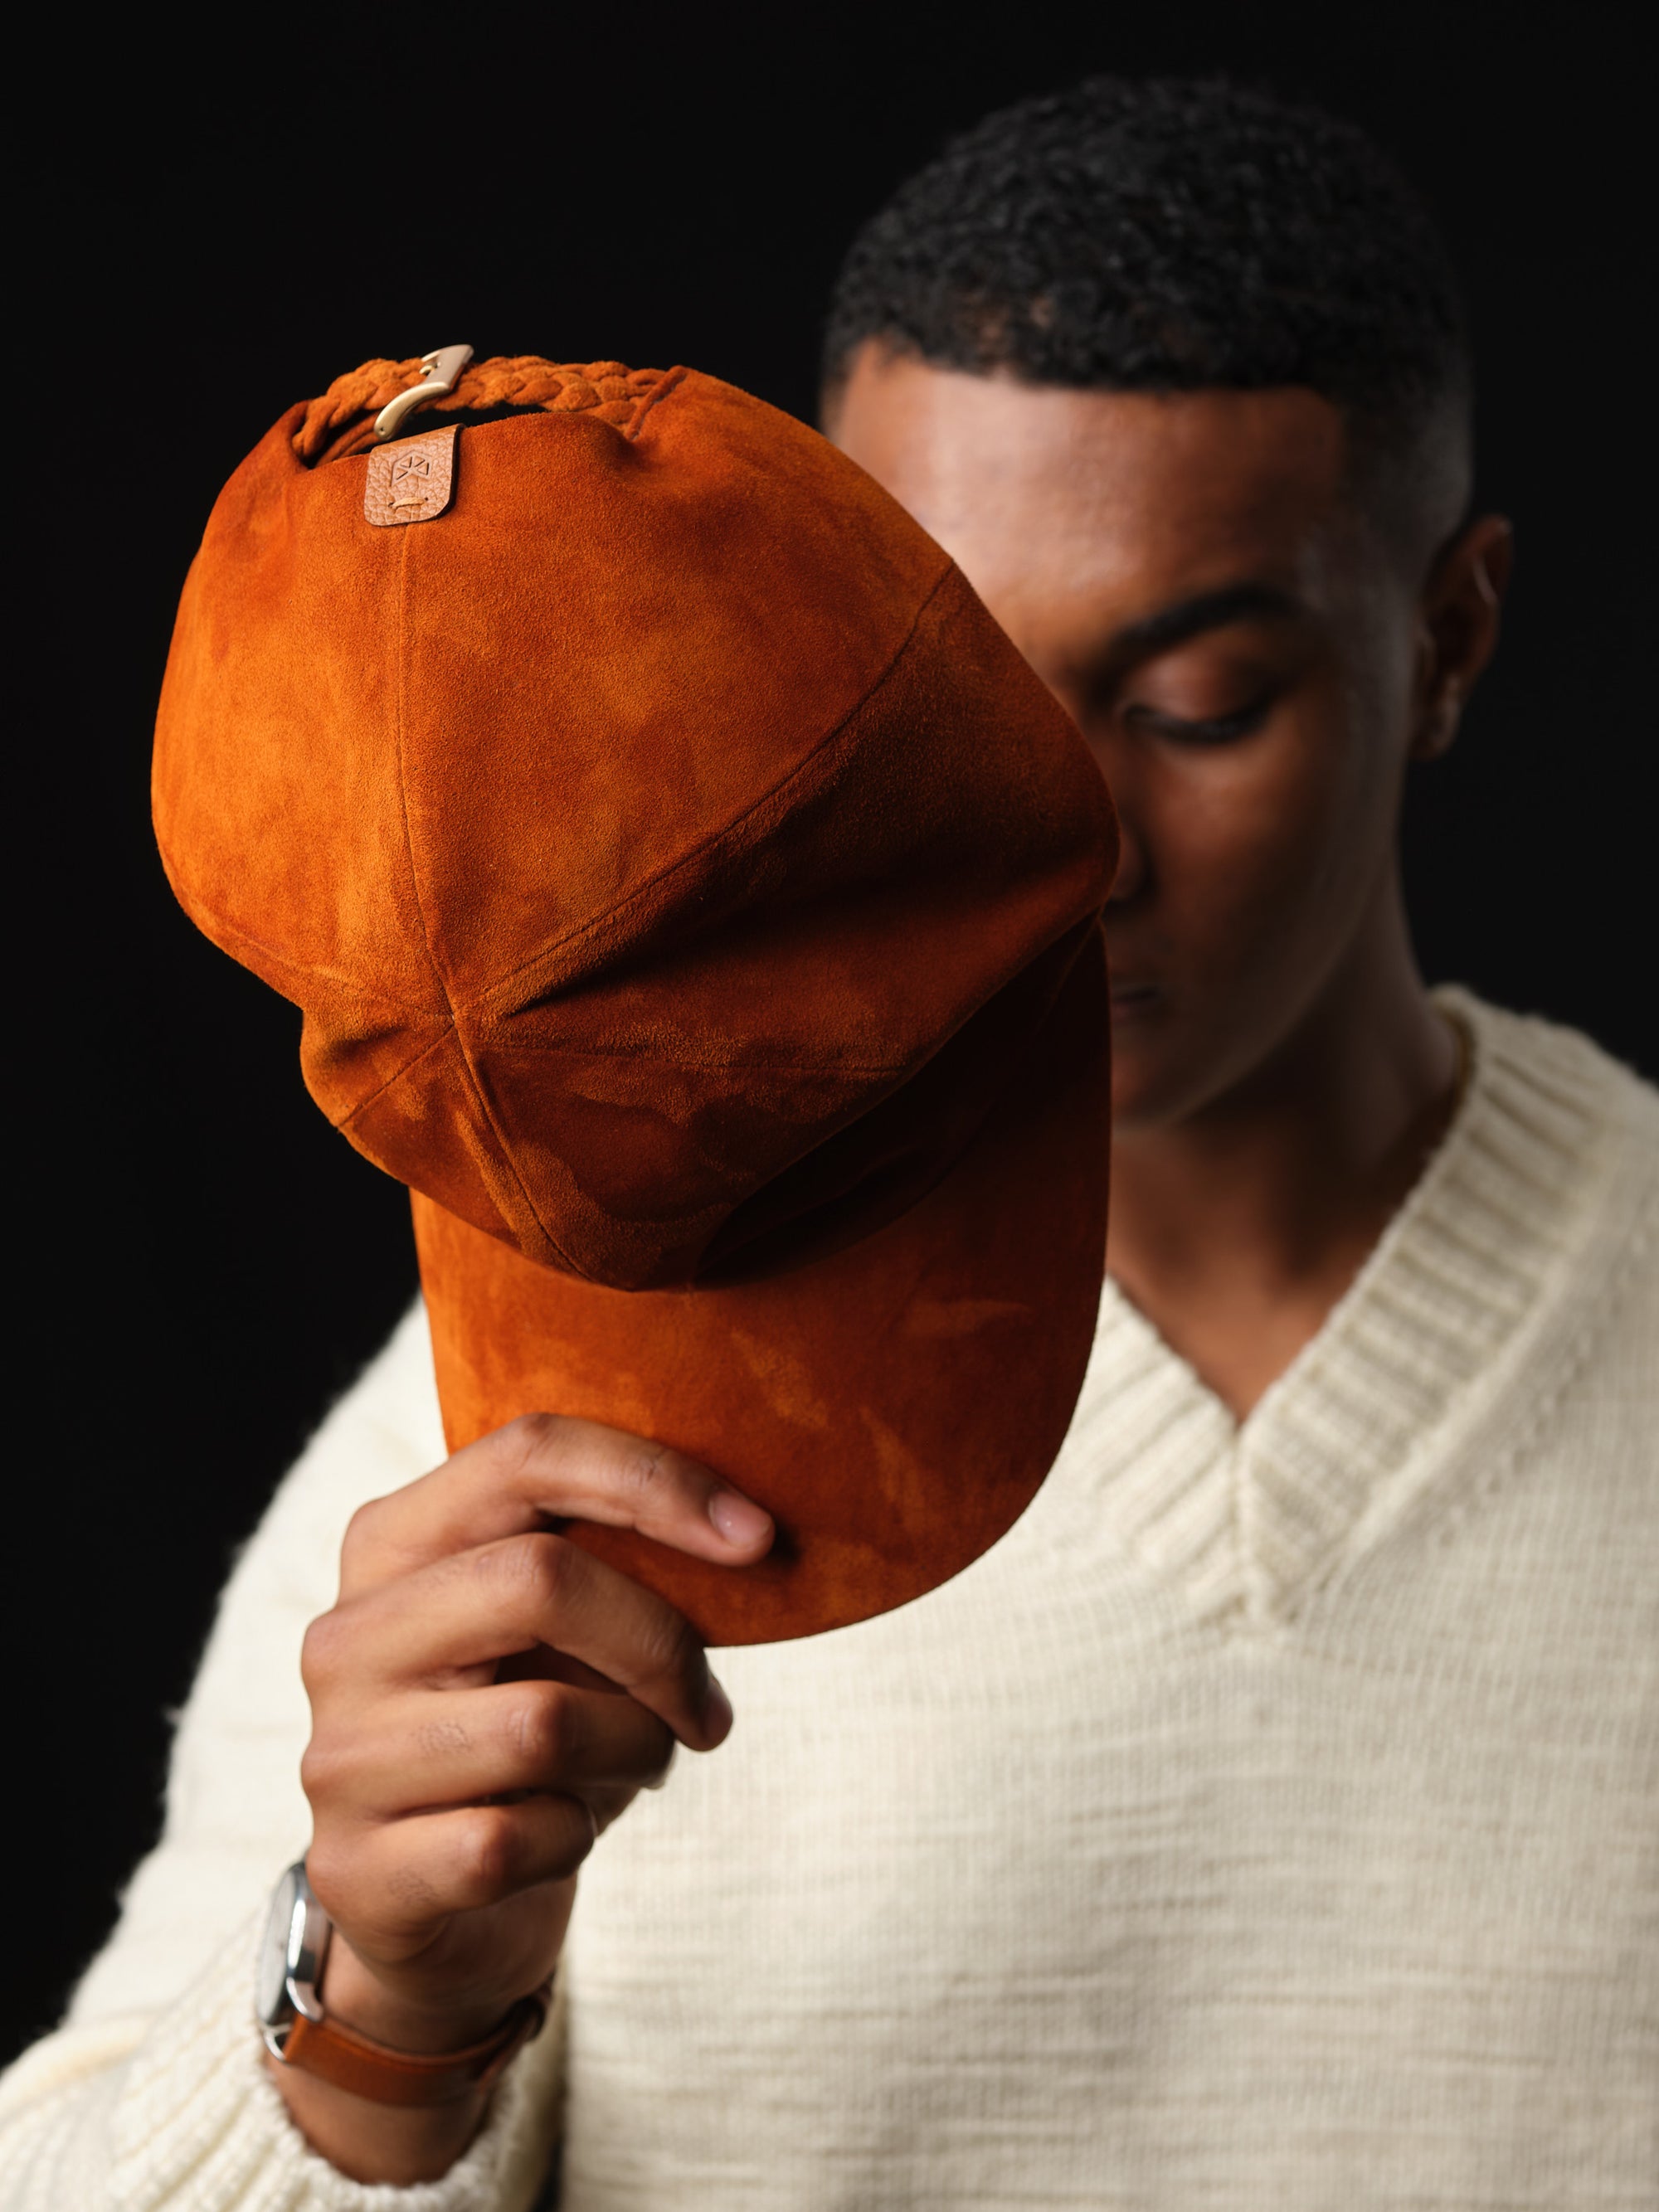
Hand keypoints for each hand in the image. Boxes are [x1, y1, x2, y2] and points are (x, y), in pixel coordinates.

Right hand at [274, 1412, 772, 2182]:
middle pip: (538, 1580)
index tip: (758, 1536)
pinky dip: (572, 1839)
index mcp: (392, 1542)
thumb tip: (743, 1533)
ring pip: (542, 1724)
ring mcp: (340, 1756)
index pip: (527, 1454)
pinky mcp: (359, 1871)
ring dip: (632, 1749)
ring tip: (636, 1763)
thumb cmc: (524, 1733)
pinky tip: (560, 1837)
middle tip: (707, 1705)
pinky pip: (515, 1840)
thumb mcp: (564, 1633)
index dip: (654, 1481)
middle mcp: (346, 1637)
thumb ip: (614, 1564)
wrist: (436, 1904)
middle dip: (659, 1643)